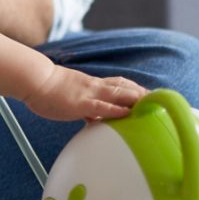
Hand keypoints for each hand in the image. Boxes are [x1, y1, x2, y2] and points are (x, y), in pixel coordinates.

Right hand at [23, 66, 146, 122]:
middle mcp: (95, 86)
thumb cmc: (49, 90)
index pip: (120, 84)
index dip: (137, 90)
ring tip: (154, 106)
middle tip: (163, 102)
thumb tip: (94, 118)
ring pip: (120, 94)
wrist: (35, 81)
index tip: (152, 97)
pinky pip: (104, 107)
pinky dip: (118, 110)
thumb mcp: (72, 97)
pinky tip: (129, 114)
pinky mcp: (82, 103)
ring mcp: (90, 93)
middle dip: (144, 95)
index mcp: (93, 84)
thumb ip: (86, 107)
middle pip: (126, 88)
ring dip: (138, 100)